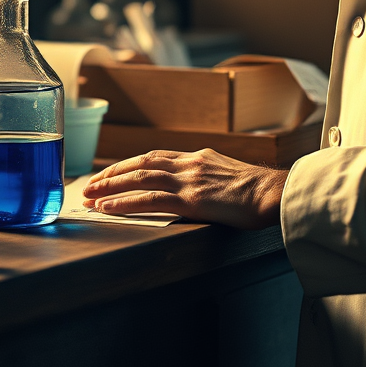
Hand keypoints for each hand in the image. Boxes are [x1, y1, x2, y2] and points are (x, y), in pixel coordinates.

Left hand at [82, 148, 287, 229]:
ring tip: (89, 196)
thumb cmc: (260, 191)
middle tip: (89, 184)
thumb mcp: (229, 174)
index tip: (111, 173)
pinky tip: (107, 209)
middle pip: (141, 164)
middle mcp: (189, 164)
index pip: (155, 157)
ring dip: (110, 186)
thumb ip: (208, 177)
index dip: (128, 164)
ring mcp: (189, 181)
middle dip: (112, 174)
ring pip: (140, 179)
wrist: (276, 194)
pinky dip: (124, 203)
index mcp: (198, 157)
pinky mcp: (192, 201)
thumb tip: (197, 188)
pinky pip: (150, 200)